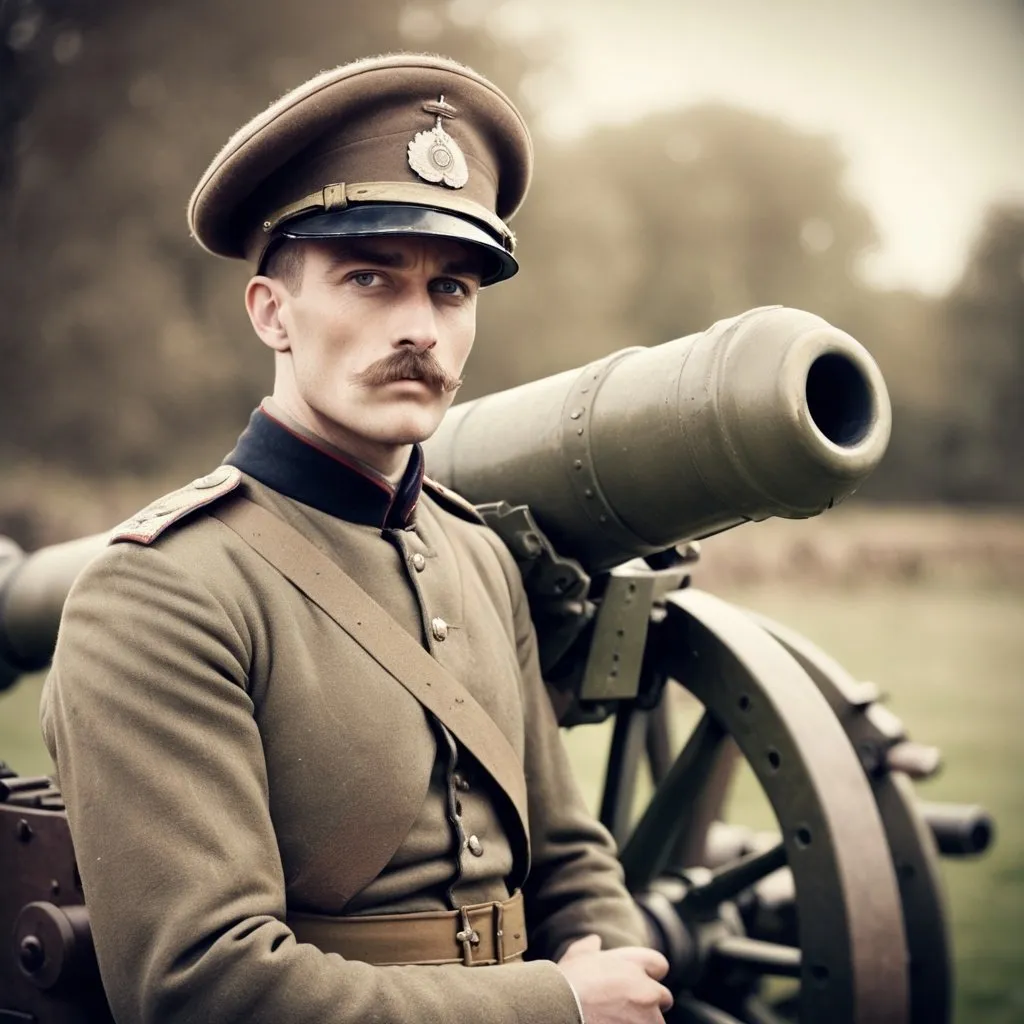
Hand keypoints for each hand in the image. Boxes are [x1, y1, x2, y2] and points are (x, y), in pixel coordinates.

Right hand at [556, 933, 673, 1023]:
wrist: (560, 1010)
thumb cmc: (567, 983)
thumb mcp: (577, 956)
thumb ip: (590, 947)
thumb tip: (594, 941)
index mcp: (633, 962)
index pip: (659, 964)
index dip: (649, 974)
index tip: (639, 982)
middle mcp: (646, 988)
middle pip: (663, 997)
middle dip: (650, 1003)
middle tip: (628, 1010)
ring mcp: (648, 1017)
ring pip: (656, 1022)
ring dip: (642, 1022)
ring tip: (617, 1021)